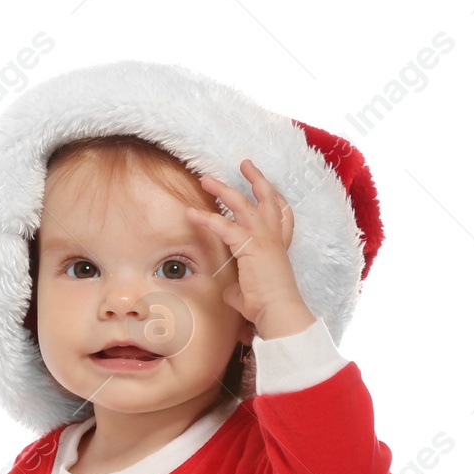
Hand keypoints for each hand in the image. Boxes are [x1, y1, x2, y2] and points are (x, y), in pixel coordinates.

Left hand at [186, 159, 314, 338]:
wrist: (276, 310)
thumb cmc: (266, 306)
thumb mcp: (249, 293)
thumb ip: (238, 287)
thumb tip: (230, 291)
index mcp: (277, 246)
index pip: (283, 216)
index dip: (278, 200)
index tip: (272, 189)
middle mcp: (274, 237)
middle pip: (267, 198)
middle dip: (256, 179)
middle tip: (244, 163)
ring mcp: (263, 238)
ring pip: (242, 203)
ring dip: (223, 189)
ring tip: (206, 178)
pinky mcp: (249, 244)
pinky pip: (223, 226)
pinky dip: (206, 219)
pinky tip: (190, 213)